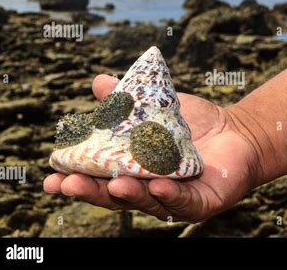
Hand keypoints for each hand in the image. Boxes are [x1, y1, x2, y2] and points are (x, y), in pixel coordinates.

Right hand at [43, 74, 261, 221]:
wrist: (237, 131)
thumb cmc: (194, 124)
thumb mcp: (157, 109)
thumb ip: (128, 100)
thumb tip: (99, 82)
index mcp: (135, 171)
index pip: (101, 179)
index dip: (76, 179)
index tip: (50, 177)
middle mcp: (150, 190)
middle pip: (117, 196)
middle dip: (93, 192)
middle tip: (68, 184)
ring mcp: (175, 199)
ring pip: (148, 202)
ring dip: (129, 194)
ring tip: (114, 183)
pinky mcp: (202, 204)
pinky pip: (184, 202)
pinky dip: (169, 194)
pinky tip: (157, 184)